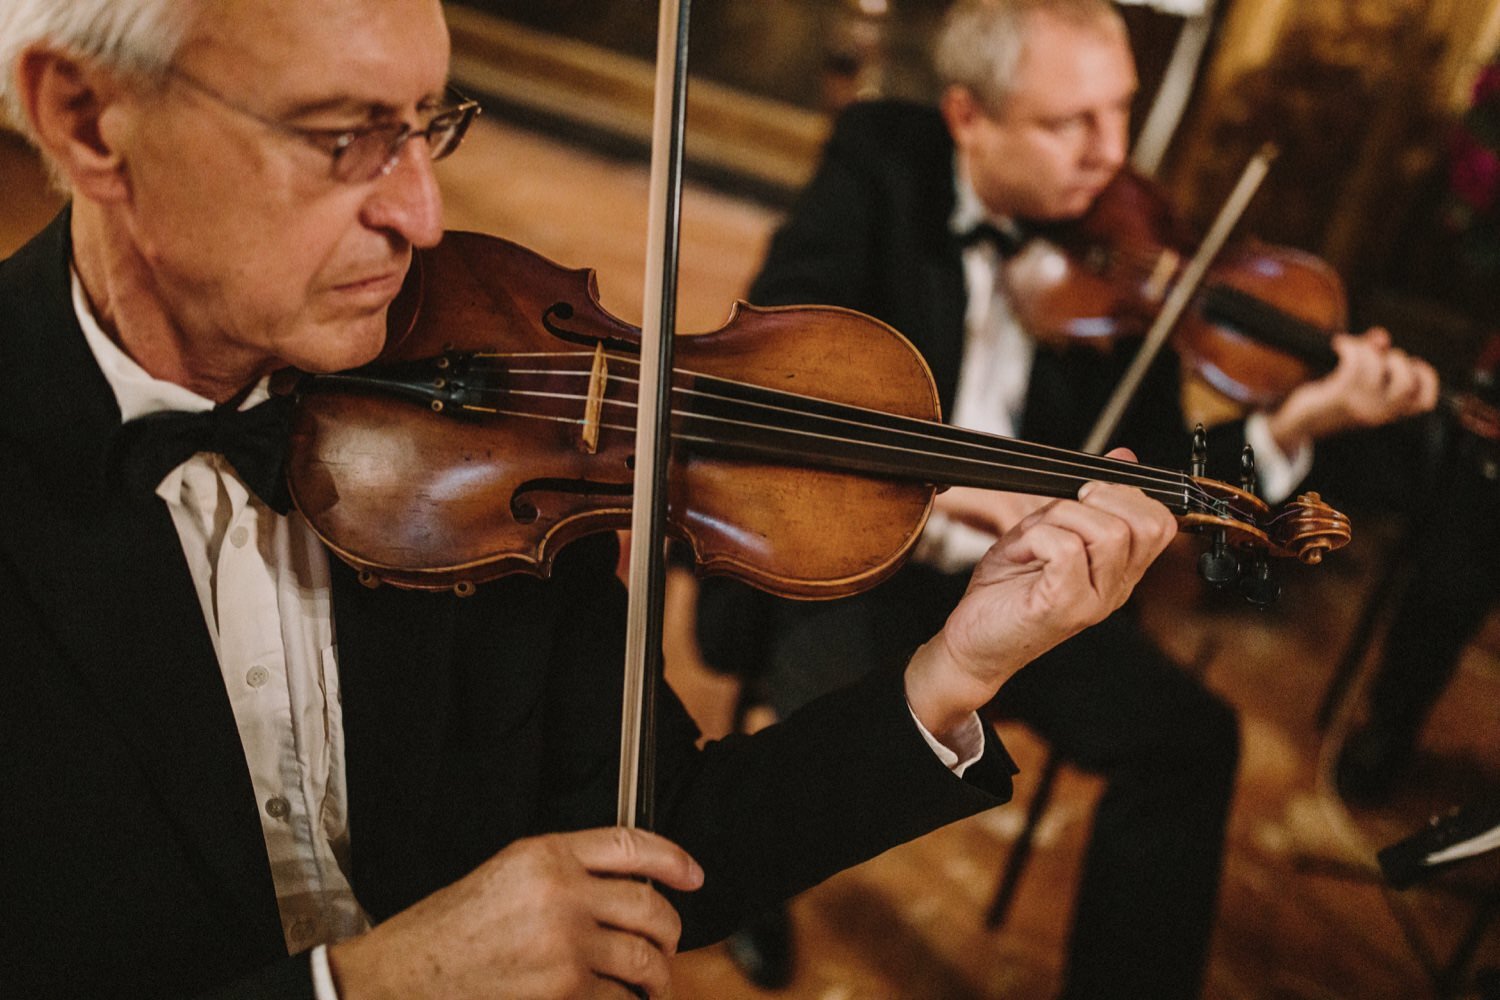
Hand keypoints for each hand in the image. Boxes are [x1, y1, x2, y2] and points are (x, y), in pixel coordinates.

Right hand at [328, 827, 703, 999]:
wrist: (407, 975)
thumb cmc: (451, 928)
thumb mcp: (508, 873)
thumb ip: (566, 870)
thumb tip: (627, 886)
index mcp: (546, 854)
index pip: (631, 845)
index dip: (673, 859)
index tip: (693, 875)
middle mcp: (561, 894)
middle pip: (650, 907)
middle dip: (669, 932)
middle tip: (666, 945)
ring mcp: (565, 946)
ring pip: (643, 960)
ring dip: (654, 977)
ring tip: (649, 983)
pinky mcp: (563, 992)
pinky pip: (618, 999)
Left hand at [904, 448, 1177, 739]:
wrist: (972, 643)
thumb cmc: (1006, 591)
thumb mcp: (1047, 531)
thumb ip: (1084, 501)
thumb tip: (1123, 456)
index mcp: (1118, 572)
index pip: (1162, 523)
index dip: (1129, 494)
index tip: (1087, 493)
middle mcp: (1115, 589)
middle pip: (1146, 524)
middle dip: (1102, 498)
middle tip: (1062, 509)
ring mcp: (1094, 601)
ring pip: (1109, 533)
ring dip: (1061, 518)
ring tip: (1032, 538)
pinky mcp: (1065, 606)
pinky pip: (1066, 549)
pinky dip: (1037, 537)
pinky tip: (1022, 553)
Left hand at [1265, 327, 1439, 452]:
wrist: (1301, 421)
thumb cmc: (1335, 397)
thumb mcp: (1361, 382)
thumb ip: (1376, 356)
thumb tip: (1381, 337)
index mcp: (1389, 412)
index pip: (1423, 403)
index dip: (1427, 378)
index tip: (1414, 363)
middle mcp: (1379, 413)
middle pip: (1406, 384)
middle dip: (1398, 360)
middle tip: (1379, 356)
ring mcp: (1359, 406)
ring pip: (1376, 367)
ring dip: (1366, 348)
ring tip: (1352, 347)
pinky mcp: (1339, 396)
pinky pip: (1353, 363)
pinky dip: (1349, 346)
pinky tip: (1339, 344)